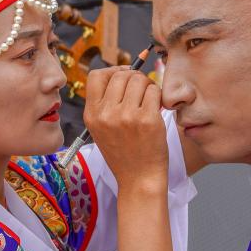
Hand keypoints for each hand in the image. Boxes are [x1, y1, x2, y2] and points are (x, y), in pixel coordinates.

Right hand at [83, 63, 167, 188]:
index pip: (96, 75)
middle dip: (134, 78)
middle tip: (141, 92)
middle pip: (120, 75)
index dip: (112, 71)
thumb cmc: (124, 154)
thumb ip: (104, 103)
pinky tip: (157, 108)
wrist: (139, 179)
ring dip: (148, 85)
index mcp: (92, 115)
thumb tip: (120, 73)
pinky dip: (158, 96)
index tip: (123, 78)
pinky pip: (154, 91)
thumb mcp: (101, 129)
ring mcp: (127, 116)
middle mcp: (106, 114)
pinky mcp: (148, 119)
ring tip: (149, 100)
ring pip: (139, 79)